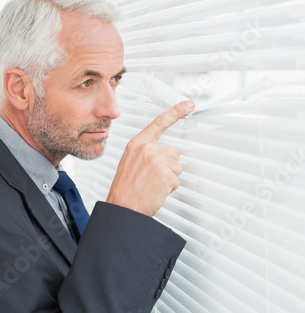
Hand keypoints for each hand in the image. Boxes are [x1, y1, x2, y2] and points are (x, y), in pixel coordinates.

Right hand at [106, 100, 194, 215]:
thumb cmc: (125, 189)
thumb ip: (144, 153)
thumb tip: (162, 154)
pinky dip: (169, 188)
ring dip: (169, 178)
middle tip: (151, 178)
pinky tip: (156, 191)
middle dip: (168, 166)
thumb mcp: (129, 163)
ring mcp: (157, 161)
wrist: (122, 208)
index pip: (159, 123)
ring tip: (152, 185)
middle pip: (173, 153)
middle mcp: (148, 149)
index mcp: (137, 144)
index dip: (176, 112)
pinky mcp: (166, 174)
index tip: (188, 104)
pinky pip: (177, 180)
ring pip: (177, 167)